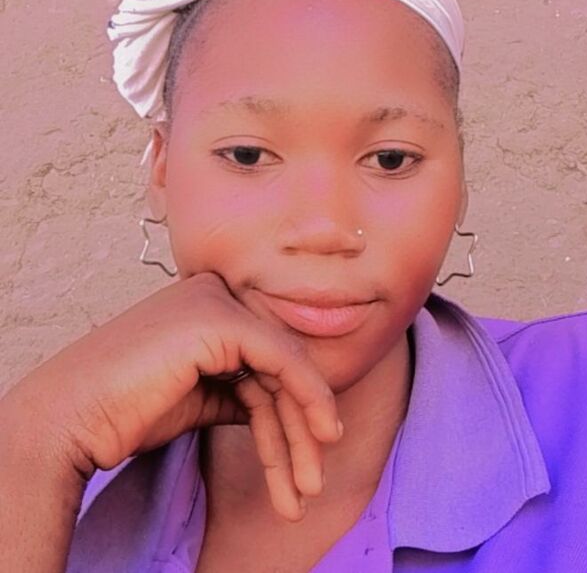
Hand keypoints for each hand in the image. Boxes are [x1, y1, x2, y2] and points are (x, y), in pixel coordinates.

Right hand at [3, 273, 341, 521]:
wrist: (72, 418)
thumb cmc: (124, 411)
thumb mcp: (197, 398)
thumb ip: (236, 391)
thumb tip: (277, 406)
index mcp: (203, 304)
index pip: (261, 357)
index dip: (288, 409)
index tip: (306, 459)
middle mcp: (212, 293)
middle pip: (274, 363)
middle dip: (298, 426)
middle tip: (310, 484)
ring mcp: (214, 301)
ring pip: (282, 367)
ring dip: (300, 432)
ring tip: (307, 487)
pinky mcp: (218, 318)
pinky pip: (280, 359)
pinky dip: (306, 399)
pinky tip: (319, 436)